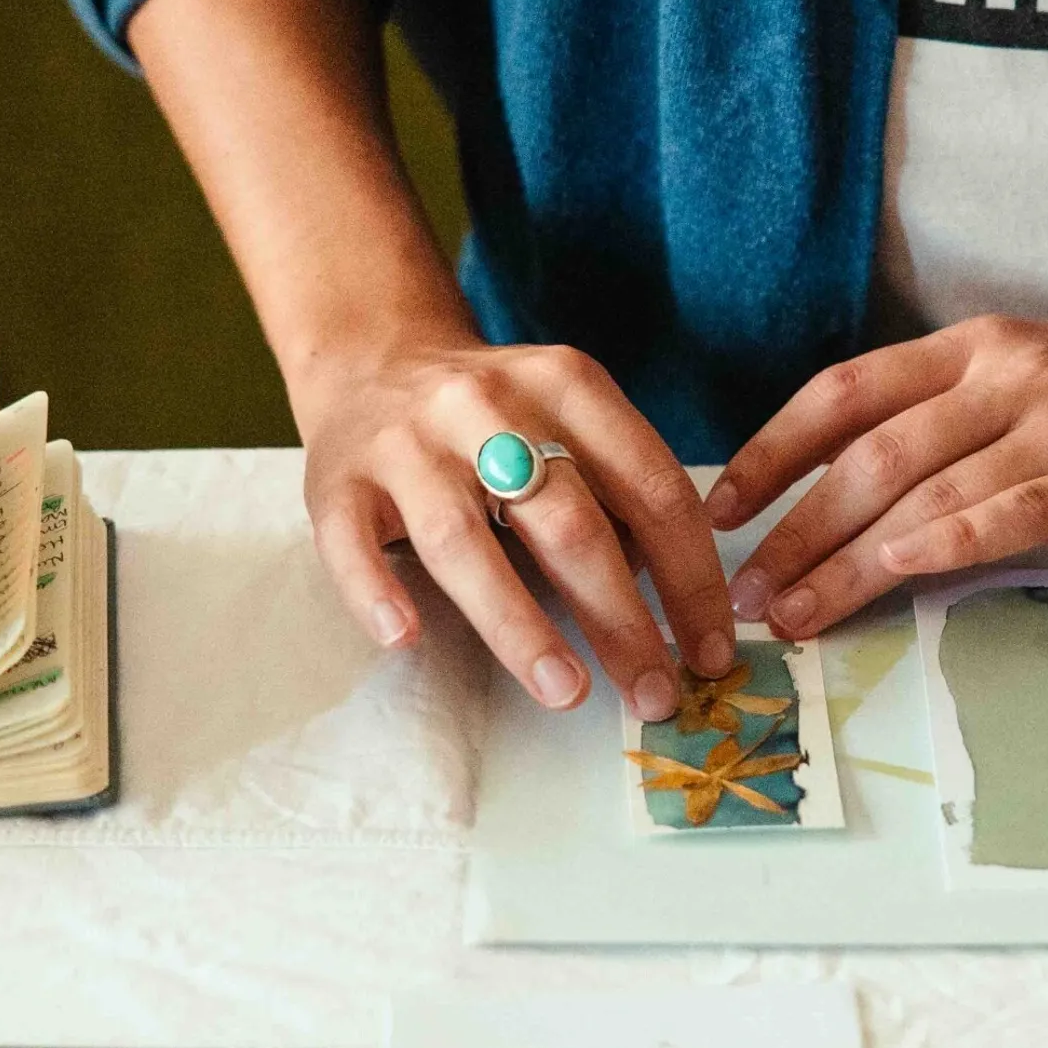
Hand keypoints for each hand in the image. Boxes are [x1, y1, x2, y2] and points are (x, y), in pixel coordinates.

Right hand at [292, 335, 734, 715]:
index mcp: (565, 385)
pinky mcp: (335, 480)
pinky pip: (352, 542)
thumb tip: (674, 598)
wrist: (372, 353)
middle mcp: (485, 406)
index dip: (691, 575)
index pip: (651, 485)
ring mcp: (405, 443)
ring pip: (464, 538)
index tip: (712, 650)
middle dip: (622, 618)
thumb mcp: (569, 416)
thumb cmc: (493, 414)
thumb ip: (620, 488)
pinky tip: (405, 637)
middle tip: (656, 694)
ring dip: (519, 624)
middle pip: (567, 521)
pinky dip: (377, 591)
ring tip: (566, 692)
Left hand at [705, 314, 1047, 634]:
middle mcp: (1011, 370)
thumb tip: (861, 491)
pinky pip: (1011, 513)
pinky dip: (944, 548)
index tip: (722, 510)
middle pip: (871, 456)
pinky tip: (896, 581)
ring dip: (848, 562)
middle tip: (744, 597)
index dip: (773, 452)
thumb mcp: (1047, 377)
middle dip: (794, 531)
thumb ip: (961, 418)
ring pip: (926, 493)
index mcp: (980, 343)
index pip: (846, 393)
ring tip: (797, 617)